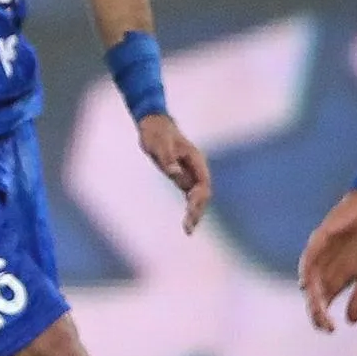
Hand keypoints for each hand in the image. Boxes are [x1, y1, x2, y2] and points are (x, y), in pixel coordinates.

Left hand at [137, 112, 211, 233]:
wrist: (153, 125)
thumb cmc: (156, 133)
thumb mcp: (159, 144)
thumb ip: (167, 159)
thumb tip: (174, 173)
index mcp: (196, 161)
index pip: (203, 184)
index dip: (198, 198)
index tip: (191, 209)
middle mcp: (197, 169)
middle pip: (203, 194)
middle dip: (197, 210)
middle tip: (188, 228)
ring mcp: (190, 173)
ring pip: (197, 197)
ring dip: (194, 212)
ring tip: (188, 230)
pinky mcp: (182, 176)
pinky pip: (190, 195)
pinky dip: (190, 208)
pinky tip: (187, 222)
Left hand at [298, 189, 356, 332]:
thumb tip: (351, 321)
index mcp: (336, 279)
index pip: (324, 301)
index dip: (322, 316)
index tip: (328, 331)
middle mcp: (324, 269)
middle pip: (314, 294)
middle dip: (316, 310)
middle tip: (322, 324)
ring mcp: (319, 255)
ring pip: (309, 278)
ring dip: (312, 294)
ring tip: (317, 308)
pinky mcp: (318, 240)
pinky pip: (309, 256)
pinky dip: (307, 269)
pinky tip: (306, 283)